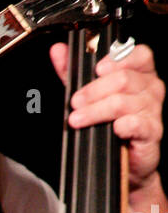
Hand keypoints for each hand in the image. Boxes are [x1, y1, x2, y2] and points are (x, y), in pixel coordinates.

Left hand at [50, 41, 163, 190]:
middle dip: (94, 90)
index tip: (97, 69)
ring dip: (96, 111)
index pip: (138, 54)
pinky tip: (112, 129)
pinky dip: (121, 125)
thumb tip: (58, 51)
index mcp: (140, 72)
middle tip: (75, 102)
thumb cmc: (110, 123)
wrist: (125, 161)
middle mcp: (150, 87)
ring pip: (123, 102)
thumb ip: (73, 71)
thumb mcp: (89, 93)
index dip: (117, 59)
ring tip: (78, 119)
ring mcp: (153, 109)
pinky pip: (136, 123)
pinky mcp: (152, 131)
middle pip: (123, 79)